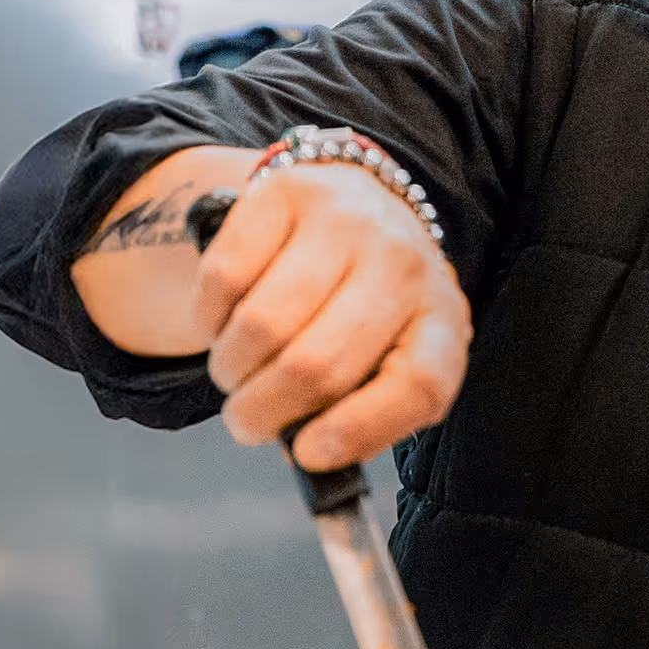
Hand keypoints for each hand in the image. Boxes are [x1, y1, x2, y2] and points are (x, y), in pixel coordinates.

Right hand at [196, 165, 471, 469]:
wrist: (360, 204)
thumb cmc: (368, 308)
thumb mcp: (388, 357)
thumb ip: (362, 411)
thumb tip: (308, 456)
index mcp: (441, 320)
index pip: (419, 384)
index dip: (359, 429)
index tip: (308, 453)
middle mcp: (404, 265)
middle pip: (319, 364)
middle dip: (262, 411)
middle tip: (248, 420)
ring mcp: (347, 222)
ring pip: (262, 325)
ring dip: (230, 368)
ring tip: (237, 370)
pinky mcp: (287, 192)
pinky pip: (224, 278)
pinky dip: (207, 319)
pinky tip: (224, 321)